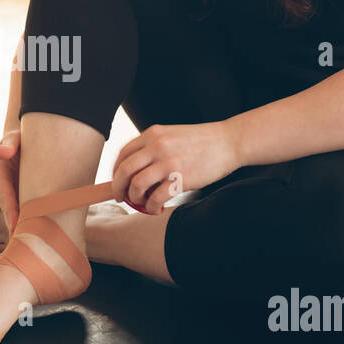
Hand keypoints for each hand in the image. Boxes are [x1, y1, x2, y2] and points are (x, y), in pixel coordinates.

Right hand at [0, 129, 21, 234]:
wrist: (21, 140)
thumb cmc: (21, 138)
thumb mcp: (16, 137)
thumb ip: (9, 145)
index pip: (5, 195)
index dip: (10, 212)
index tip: (15, 226)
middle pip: (6, 207)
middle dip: (14, 223)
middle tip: (24, 240)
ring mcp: (1, 189)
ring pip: (9, 209)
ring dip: (17, 223)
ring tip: (28, 239)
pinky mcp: (8, 193)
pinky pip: (13, 207)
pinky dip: (19, 219)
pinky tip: (27, 232)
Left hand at [112, 121, 238, 213]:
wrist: (229, 142)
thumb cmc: (201, 142)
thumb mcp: (171, 135)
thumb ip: (152, 148)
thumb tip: (134, 172)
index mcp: (152, 134)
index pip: (122, 154)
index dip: (115, 172)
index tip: (118, 182)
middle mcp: (157, 146)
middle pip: (123, 171)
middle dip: (118, 188)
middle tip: (122, 197)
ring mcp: (168, 162)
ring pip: (136, 185)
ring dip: (135, 199)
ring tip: (143, 203)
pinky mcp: (180, 179)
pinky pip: (155, 198)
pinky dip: (151, 207)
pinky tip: (157, 208)